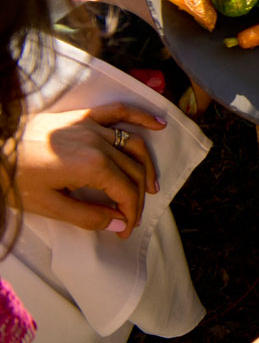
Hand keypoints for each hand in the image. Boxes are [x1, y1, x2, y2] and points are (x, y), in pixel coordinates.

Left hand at [13, 103, 163, 234]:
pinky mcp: (82, 117)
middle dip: (138, 197)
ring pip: (133, 145)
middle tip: (132, 217)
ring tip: (151, 186)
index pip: (126, 192)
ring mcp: (91, 127)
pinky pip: (119, 112)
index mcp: (92, 166)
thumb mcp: (47, 206)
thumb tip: (119, 224)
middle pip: (133, 171)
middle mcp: (99, 143)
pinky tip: (158, 124)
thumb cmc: (15, 178)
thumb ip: (87, 216)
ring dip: (147, 166)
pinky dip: (141, 116)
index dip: (131, 213)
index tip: (126, 230)